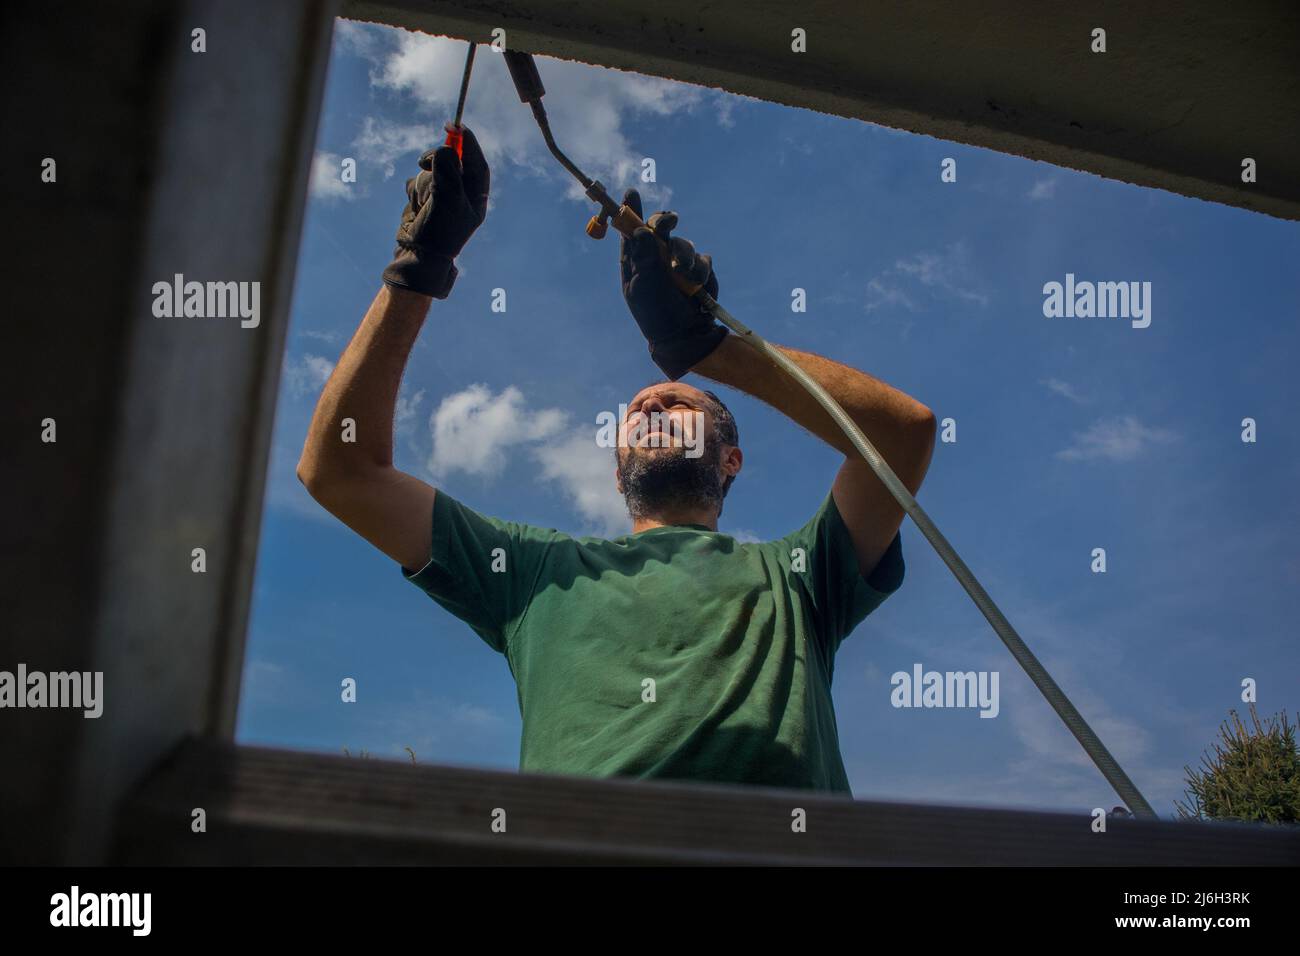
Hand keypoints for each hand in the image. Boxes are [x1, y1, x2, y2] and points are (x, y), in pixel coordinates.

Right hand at [382, 125, 489, 298]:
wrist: (416, 255)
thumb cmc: (439, 233)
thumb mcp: (448, 200)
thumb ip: (448, 172)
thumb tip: (444, 148)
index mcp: (476, 197)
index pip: (477, 162)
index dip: (468, 143)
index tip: (456, 125)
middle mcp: (462, 194)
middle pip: (453, 161)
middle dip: (438, 161)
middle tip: (424, 161)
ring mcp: (443, 194)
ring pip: (433, 169)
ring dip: (424, 180)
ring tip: (423, 201)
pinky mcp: (425, 197)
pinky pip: (419, 180)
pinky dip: (415, 189)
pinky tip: (416, 206)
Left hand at [619, 188, 725, 379]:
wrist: (688, 335)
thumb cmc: (658, 314)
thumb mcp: (645, 287)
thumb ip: (644, 258)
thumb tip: (641, 229)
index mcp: (636, 262)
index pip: (631, 231)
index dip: (630, 211)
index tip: (631, 193)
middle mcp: (656, 259)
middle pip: (660, 228)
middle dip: (664, 221)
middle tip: (669, 222)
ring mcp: (678, 264)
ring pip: (683, 243)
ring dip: (685, 258)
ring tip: (685, 279)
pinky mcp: (699, 270)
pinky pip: (702, 259)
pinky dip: (700, 273)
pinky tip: (696, 289)